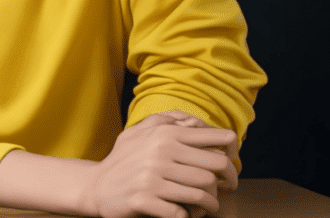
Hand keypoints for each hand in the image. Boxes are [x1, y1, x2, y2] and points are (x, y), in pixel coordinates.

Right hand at [82, 112, 237, 217]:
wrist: (96, 186)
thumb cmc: (124, 159)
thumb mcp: (140, 131)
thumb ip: (167, 121)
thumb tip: (198, 123)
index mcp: (164, 134)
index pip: (219, 138)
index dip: (232, 152)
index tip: (230, 163)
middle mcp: (160, 152)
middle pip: (217, 168)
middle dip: (229, 180)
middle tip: (228, 187)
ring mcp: (151, 178)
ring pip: (204, 193)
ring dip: (211, 203)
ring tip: (206, 204)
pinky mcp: (145, 201)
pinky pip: (183, 213)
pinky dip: (189, 216)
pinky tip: (185, 213)